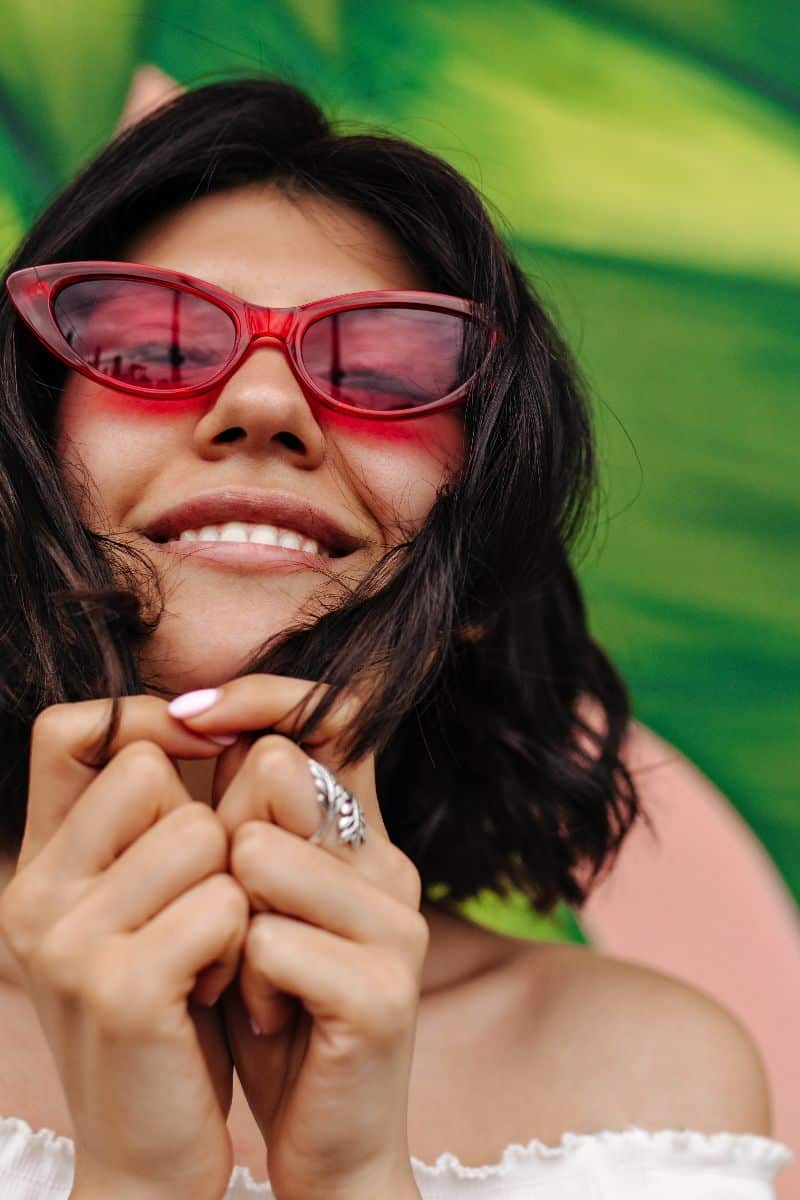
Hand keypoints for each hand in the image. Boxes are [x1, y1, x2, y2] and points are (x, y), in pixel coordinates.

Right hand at [0, 696, 249, 1199]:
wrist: (147, 1158)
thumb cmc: (167, 1017)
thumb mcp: (144, 910)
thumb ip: (156, 825)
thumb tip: (218, 721)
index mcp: (38, 866)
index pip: (68, 729)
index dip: (143, 718)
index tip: (203, 751)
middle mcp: (34, 893)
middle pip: (149, 770)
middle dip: (204, 824)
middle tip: (203, 901)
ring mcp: (67, 941)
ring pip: (200, 833)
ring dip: (232, 889)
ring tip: (212, 951)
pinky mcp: (119, 989)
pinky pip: (222, 904)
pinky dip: (241, 942)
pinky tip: (217, 990)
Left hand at [172, 675, 427, 1199]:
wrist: (327, 1140)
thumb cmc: (276, 1013)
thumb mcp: (252, 907)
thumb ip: (247, 821)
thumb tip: (215, 728)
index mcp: (361, 833)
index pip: (334, 714)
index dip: (264, 695)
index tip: (193, 713)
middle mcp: (388, 860)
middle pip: (276, 773)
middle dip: (224, 839)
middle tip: (234, 918)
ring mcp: (397, 920)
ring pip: (257, 856)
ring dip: (229, 928)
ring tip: (254, 979)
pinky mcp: (386, 988)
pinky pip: (266, 942)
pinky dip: (248, 987)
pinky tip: (277, 1020)